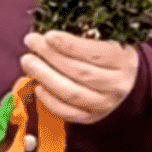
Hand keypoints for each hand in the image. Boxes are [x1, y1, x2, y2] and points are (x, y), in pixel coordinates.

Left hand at [21, 31, 140, 123]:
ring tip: (28, 62)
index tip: (48, 35)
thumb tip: (48, 35)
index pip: (95, 53)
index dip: (69, 45)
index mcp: (124, 60)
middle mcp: (118, 85)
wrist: (123, 79)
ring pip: (72, 93)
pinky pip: (68, 112)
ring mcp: (106, 104)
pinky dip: (50, 100)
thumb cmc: (107, 53)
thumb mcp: (105, 38)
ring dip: (45, 77)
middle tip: (31, 42)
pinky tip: (38, 86)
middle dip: (51, 56)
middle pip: (80, 72)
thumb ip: (82, 35)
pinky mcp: (92, 117)